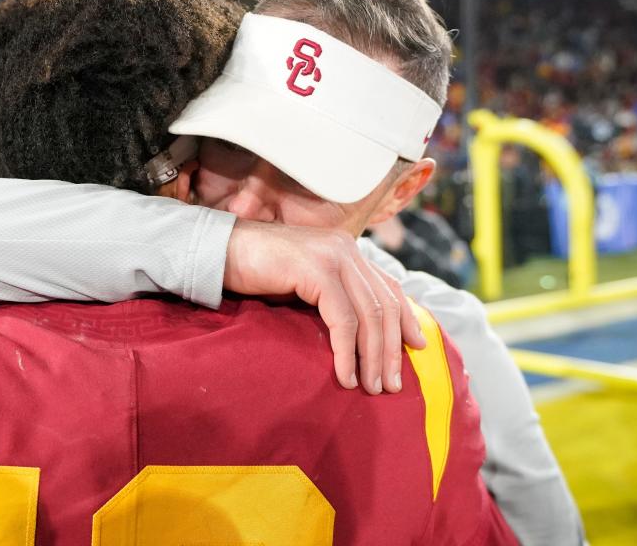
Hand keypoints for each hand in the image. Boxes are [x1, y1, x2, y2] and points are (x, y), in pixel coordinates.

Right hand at [223, 220, 425, 394]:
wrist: (218, 251)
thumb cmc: (254, 272)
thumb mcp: (302, 284)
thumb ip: (330, 296)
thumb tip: (356, 332)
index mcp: (346, 249)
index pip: (389, 286)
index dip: (407, 318)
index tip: (418, 347)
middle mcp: (346, 248)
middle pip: (384, 305)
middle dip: (392, 349)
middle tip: (392, 385)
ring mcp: (333, 256)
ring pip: (369, 314)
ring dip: (373, 357)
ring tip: (371, 388)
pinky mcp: (317, 270)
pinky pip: (343, 319)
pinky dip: (348, 352)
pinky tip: (346, 376)